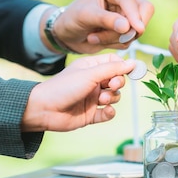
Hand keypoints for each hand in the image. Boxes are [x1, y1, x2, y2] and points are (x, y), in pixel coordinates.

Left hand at [21, 54, 136, 131]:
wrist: (44, 110)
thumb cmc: (63, 87)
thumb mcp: (90, 74)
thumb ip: (113, 69)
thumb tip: (133, 63)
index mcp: (91, 67)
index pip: (114, 63)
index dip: (122, 67)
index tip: (130, 71)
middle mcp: (93, 82)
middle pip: (117, 80)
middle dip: (118, 84)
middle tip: (111, 86)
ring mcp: (92, 98)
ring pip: (114, 97)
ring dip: (111, 98)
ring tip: (100, 100)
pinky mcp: (91, 114)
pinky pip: (108, 113)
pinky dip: (109, 112)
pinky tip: (105, 111)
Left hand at [48, 0, 154, 53]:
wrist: (68, 33)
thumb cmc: (72, 19)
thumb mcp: (84, 17)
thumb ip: (105, 20)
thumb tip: (128, 27)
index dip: (134, 15)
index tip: (137, 30)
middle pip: (145, 10)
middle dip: (128, 28)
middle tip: (107, 38)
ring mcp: (129, 10)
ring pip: (138, 27)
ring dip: (118, 38)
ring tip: (95, 37)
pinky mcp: (130, 24)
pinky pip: (133, 37)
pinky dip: (118, 43)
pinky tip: (101, 39)